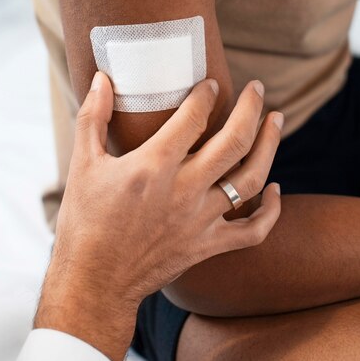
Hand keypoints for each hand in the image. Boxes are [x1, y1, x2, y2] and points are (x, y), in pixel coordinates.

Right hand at [35, 72, 282, 360]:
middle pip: (233, 142)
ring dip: (269, 146)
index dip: (205, 95)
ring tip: (276, 120)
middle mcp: (184, 191)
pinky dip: (271, 211)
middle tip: (257, 88)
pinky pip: (253, 231)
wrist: (94, 282)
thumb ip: (92, 117)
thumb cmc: (85, 221)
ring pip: (250, 179)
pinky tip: (274, 188)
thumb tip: (101, 78)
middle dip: (251, 109)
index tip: (210, 84)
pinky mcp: (208, 246)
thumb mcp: (82, 164)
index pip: (192, 119)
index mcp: (153, 167)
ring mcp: (201, 221)